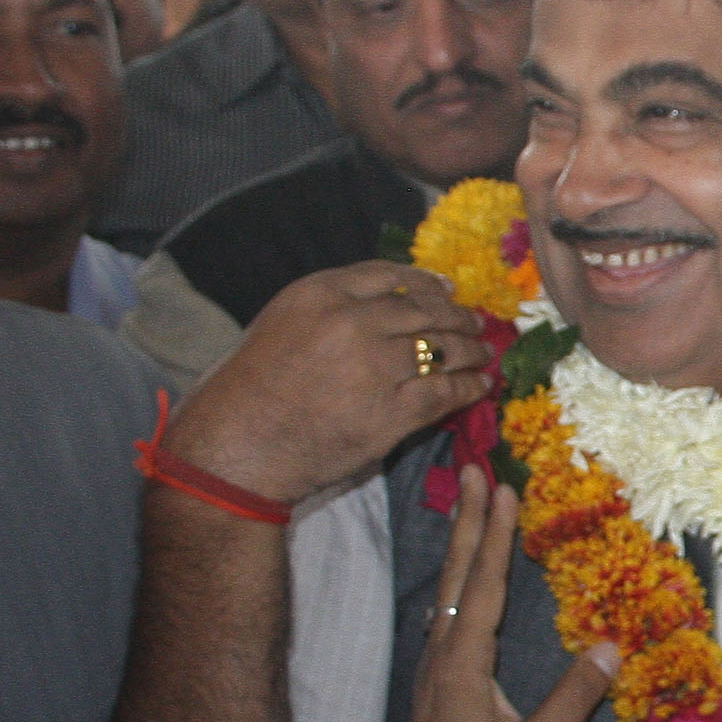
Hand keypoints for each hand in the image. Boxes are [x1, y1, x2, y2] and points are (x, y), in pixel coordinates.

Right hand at [165, 261, 493, 503]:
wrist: (238, 445)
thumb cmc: (251, 388)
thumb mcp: (282, 322)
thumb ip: (333, 307)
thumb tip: (391, 303)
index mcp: (320, 294)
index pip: (390, 277)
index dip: (426, 283)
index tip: (447, 290)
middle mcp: (352, 323)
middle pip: (425, 311)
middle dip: (458, 317)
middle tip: (475, 324)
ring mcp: (376, 367)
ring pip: (443, 349)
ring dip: (471, 351)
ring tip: (483, 353)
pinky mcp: (393, 412)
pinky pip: (446, 393)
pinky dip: (469, 388)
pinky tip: (479, 386)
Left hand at [380, 465, 618, 721]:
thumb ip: (574, 699)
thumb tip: (613, 646)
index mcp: (464, 666)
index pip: (484, 587)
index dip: (495, 535)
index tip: (503, 487)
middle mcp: (441, 658)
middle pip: (457, 576)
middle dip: (468, 520)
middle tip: (473, 469)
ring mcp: (433, 673)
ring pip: (447, 593)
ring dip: (461, 545)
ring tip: (468, 506)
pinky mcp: (436, 688)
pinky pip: (447, 616)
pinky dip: (459, 581)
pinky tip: (462, 582)